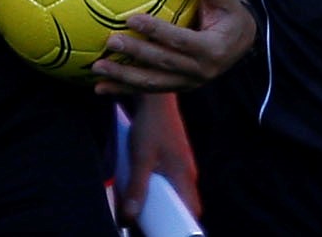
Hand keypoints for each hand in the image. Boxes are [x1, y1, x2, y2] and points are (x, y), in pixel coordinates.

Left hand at [93, 0, 253, 94]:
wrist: (240, 45)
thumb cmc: (231, 16)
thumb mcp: (230, 2)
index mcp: (212, 49)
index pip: (180, 40)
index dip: (156, 31)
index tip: (131, 20)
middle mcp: (200, 71)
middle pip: (162, 63)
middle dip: (135, 54)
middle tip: (110, 42)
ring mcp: (188, 82)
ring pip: (152, 83)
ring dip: (123, 78)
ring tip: (97, 69)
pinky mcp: (177, 86)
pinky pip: (149, 89)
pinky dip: (124, 89)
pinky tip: (100, 87)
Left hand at [118, 92, 199, 223]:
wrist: (154, 97)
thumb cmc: (149, 126)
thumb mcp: (139, 159)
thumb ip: (136, 189)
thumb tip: (129, 217)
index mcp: (185, 176)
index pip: (192, 210)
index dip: (182, 224)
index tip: (164, 231)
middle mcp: (187, 172)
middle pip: (183, 203)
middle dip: (168, 216)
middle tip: (148, 224)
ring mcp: (181, 163)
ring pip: (175, 190)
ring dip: (161, 201)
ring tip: (140, 208)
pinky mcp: (173, 156)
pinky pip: (169, 179)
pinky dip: (158, 187)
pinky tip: (140, 186)